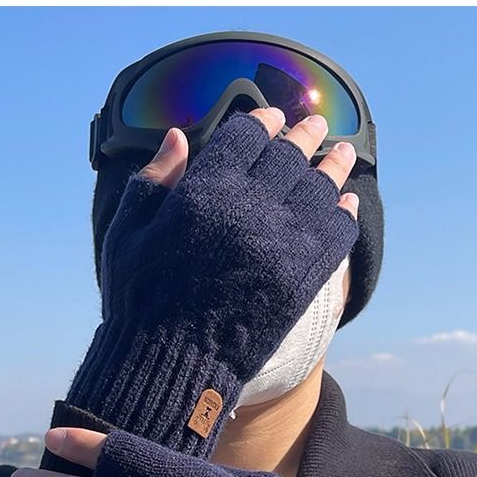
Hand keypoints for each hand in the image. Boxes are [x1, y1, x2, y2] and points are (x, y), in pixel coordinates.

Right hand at [64, 108, 361, 455]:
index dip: (263, 120)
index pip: (247, 136)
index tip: (274, 116)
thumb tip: (179, 136)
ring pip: (319, 188)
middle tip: (317, 124)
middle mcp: (249, 208)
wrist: (171, 360)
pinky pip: (336, 233)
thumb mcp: (128, 231)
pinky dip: (344, 215)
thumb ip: (155, 179)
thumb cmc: (140, 298)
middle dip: (305, 135)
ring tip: (343, 154)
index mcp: (205, 189)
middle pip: (290, 156)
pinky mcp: (303, 277)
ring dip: (334, 166)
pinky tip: (347, 205)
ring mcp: (282, 242)